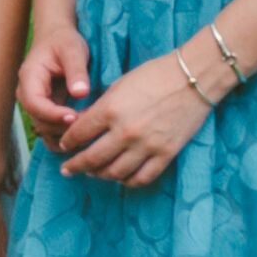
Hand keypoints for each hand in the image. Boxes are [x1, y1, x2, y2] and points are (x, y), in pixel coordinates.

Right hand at [12, 28, 92, 149]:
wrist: (57, 38)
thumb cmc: (64, 41)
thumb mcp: (73, 50)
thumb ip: (76, 71)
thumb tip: (80, 93)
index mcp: (30, 78)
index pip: (35, 104)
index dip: (53, 114)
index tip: (75, 116)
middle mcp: (28, 95)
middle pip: (40, 121)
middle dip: (63, 127)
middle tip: (89, 123)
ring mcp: (36, 105)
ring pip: (45, 131)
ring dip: (65, 135)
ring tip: (88, 129)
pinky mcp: (46, 111)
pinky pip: (52, 131)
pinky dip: (65, 137)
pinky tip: (84, 135)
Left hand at [56, 54, 212, 190]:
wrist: (192, 78)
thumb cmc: (154, 75)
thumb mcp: (119, 84)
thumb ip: (101, 107)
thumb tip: (83, 125)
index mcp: (110, 109)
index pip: (79, 134)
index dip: (68, 142)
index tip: (63, 146)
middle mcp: (125, 131)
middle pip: (92, 159)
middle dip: (76, 166)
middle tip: (68, 169)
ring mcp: (146, 146)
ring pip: (115, 172)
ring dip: (99, 175)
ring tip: (93, 173)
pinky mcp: (165, 155)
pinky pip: (141, 178)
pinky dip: (127, 181)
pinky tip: (120, 178)